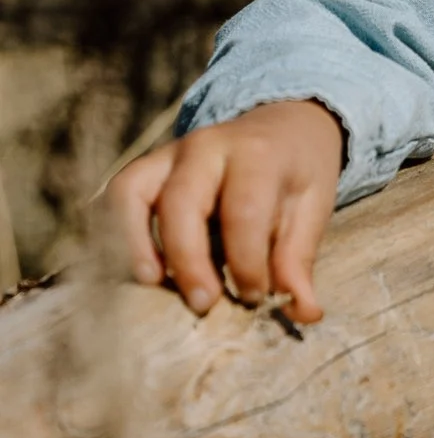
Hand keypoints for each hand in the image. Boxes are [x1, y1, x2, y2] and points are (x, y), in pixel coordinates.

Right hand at [103, 100, 344, 325]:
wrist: (282, 124)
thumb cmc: (297, 173)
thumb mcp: (312, 208)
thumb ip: (298, 260)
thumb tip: (303, 313)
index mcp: (257, 154)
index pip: (244, 211)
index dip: (247, 262)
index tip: (257, 297)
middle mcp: (207, 146)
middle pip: (181, 202)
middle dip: (188, 260)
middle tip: (204, 303)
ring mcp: (170, 153)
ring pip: (133, 191)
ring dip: (135, 242)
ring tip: (153, 283)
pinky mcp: (148, 166)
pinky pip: (119, 193)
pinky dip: (117, 229)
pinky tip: (137, 267)